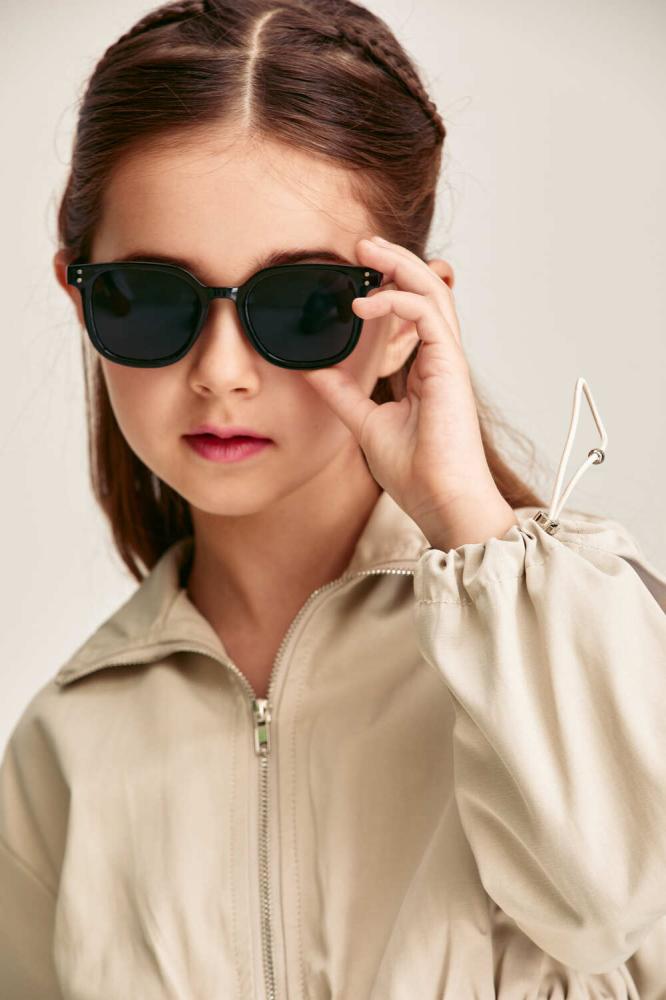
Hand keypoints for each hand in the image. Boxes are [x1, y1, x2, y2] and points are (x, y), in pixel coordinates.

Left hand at [298, 235, 505, 533]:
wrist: (441, 501)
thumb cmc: (416, 472)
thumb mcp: (365, 423)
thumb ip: (343, 394)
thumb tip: (312, 371)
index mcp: (425, 370)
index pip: (412, 313)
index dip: (388, 288)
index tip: (354, 276)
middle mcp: (439, 359)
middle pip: (425, 291)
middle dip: (394, 263)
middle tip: (361, 244)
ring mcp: (447, 360)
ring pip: (431, 291)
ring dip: (398, 266)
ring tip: (365, 251)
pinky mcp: (449, 365)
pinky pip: (426, 313)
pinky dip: (396, 300)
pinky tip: (363, 305)